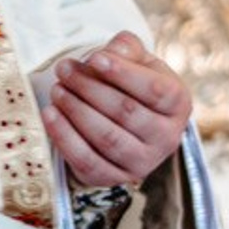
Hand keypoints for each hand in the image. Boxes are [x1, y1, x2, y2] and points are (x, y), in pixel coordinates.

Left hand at [42, 31, 191, 184]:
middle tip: (64, 69)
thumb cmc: (132, 85)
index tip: (94, 57)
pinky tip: (50, 114)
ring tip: (57, 89)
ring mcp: (143, 163)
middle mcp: (167, 137)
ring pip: (106, 137)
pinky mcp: (115, 179)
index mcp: (178, 104)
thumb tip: (111, 52)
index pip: (154, 89)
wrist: (125, 123)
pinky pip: (87, 161)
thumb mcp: (137, 62)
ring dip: (76, 110)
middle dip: (89, 87)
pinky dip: (65, 137)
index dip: (123, 73)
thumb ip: (127, 49)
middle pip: (126, 111)